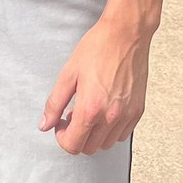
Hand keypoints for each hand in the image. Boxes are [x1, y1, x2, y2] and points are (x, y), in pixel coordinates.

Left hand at [38, 15, 150, 154]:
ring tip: (88, 110)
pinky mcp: (138, 111)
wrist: (126, 35)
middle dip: (76, 136)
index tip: (60, 123)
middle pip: (89, 148)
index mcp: (91, 108)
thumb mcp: (68, 73)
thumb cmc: (97, 49)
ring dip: (93, 134)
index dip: (61, 137)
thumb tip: (44, 124)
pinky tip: (103, 110)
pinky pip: (121, 134)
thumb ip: (55, 103)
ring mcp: (127, 116)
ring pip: (106, 144)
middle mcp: (111, 117)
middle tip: (72, 115)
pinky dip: (110, 130)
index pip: (73, 145)